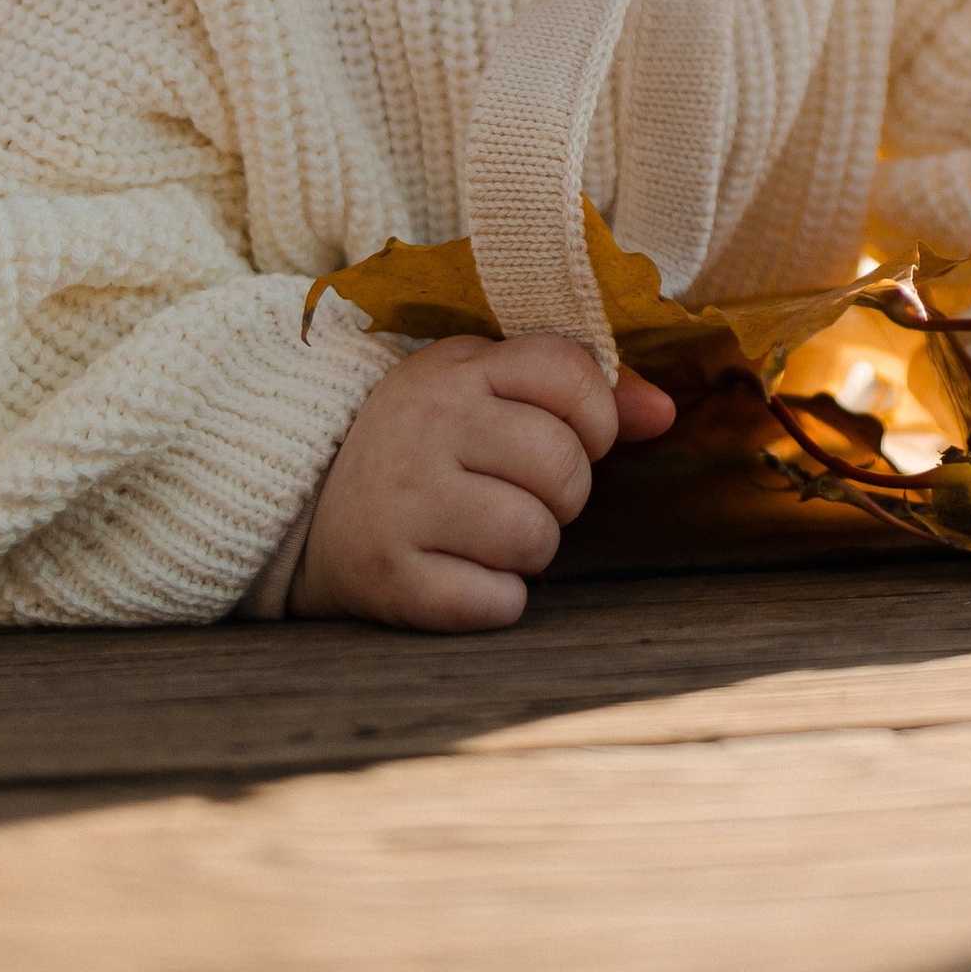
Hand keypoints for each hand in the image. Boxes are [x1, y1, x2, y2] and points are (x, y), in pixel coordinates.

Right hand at [293, 333, 675, 628]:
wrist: (306, 507)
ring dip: (531, 550)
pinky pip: (496, 601)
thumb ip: (580, 391)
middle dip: (565, 493)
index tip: (574, 436)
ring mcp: (404, 502)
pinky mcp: (389, 577)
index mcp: (456, 370)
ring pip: (535, 536)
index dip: (595, 414)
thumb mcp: (486, 392)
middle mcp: (427, 426)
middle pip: (563, 464)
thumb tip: (664, 412)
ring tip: (493, 535)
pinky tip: (466, 576)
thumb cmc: (424, 444)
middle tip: (524, 494)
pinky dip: (497, 600)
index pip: (569, 372)